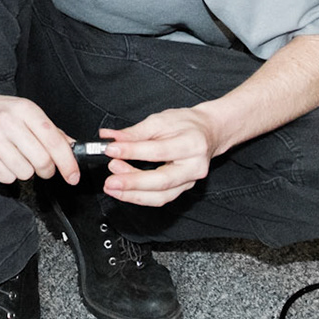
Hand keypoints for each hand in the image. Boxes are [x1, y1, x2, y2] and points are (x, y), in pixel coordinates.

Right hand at [0, 86, 81, 187]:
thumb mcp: (24, 111)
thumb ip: (49, 130)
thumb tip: (72, 147)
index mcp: (25, 109)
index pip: (54, 140)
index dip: (68, 162)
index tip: (73, 175)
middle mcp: (8, 122)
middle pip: (42, 161)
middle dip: (47, 170)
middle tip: (43, 167)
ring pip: (25, 173)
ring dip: (25, 170)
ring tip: (15, 156)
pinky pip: (6, 177)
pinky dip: (8, 173)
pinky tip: (1, 159)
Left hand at [97, 107, 220, 207]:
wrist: (208, 132)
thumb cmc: (186, 125)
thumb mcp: (161, 120)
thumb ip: (135, 132)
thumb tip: (111, 138)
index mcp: (192, 144)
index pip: (158, 151)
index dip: (132, 151)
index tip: (110, 150)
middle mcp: (194, 166)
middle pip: (161, 180)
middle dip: (132, 182)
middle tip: (111, 180)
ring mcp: (190, 181)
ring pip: (161, 196)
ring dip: (133, 194)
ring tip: (113, 187)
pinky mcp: (183, 189)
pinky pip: (161, 198)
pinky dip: (140, 197)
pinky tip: (124, 192)